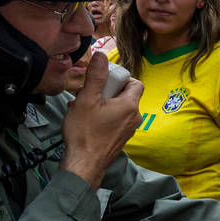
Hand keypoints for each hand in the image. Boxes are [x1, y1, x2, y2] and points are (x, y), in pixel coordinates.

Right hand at [60, 52, 143, 188]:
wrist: (84, 165)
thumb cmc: (85, 134)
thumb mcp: (87, 99)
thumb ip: (95, 76)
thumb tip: (101, 55)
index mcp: (130, 106)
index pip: (136, 83)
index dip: (122, 78)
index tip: (105, 80)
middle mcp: (133, 118)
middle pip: (126, 95)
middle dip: (108, 91)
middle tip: (90, 93)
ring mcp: (128, 130)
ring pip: (118, 108)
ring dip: (102, 104)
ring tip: (84, 107)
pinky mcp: (120, 138)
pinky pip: (115, 120)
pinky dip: (103, 116)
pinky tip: (85, 119)